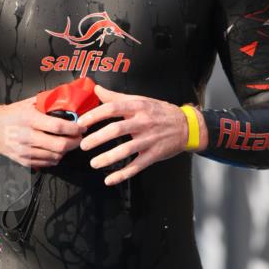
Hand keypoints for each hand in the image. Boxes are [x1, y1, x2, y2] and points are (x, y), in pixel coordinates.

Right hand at [0, 96, 85, 167]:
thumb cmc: (11, 114)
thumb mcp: (27, 104)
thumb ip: (46, 103)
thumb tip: (67, 101)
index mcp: (30, 120)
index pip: (59, 127)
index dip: (74, 129)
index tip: (82, 127)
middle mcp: (28, 136)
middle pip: (60, 145)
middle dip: (75, 142)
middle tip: (79, 138)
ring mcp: (25, 151)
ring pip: (55, 156)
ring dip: (66, 151)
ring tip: (69, 144)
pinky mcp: (24, 161)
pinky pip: (47, 163)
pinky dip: (56, 158)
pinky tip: (57, 151)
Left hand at [78, 84, 208, 184]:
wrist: (187, 126)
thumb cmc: (160, 112)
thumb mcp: (141, 100)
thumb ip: (116, 97)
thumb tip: (96, 89)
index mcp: (138, 107)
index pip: (112, 109)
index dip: (95, 116)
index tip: (81, 123)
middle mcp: (143, 122)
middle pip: (117, 129)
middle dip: (97, 138)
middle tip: (83, 145)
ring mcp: (149, 139)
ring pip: (126, 150)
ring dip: (108, 158)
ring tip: (94, 163)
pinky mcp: (154, 154)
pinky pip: (137, 166)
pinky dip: (123, 174)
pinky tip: (109, 179)